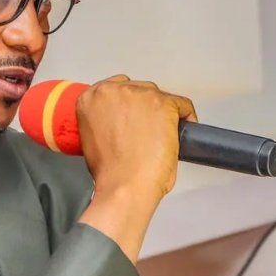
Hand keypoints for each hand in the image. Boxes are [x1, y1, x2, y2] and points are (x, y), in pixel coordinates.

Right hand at [76, 76, 195, 261]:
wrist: (124, 185)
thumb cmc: (109, 171)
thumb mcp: (92, 137)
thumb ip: (104, 120)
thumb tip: (123, 120)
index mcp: (90, 98)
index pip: (115, 89)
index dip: (128, 105)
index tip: (133, 117)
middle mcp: (112, 90)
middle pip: (139, 89)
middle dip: (145, 108)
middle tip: (148, 131)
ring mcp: (139, 95)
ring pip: (160, 96)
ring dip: (163, 113)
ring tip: (162, 136)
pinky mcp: (163, 104)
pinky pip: (182, 105)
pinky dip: (185, 118)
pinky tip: (179, 135)